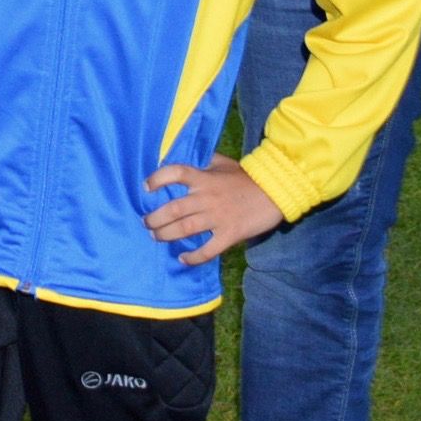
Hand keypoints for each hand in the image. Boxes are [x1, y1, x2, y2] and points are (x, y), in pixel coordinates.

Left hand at [143, 156, 284, 265]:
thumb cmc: (246, 177)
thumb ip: (204, 162)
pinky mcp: (229, 235)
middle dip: (155, 218)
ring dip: (166, 235)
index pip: (175, 173)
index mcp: (204, 178)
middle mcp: (207, 197)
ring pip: (185, 229)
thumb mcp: (223, 163)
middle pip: (174, 209)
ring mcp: (218, 217)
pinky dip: (193, 257)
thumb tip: (186, 161)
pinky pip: (208, 250)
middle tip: (146, 223)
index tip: (146, 187)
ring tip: (155, 236)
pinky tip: (183, 259)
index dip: (158, 179)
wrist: (274, 193)